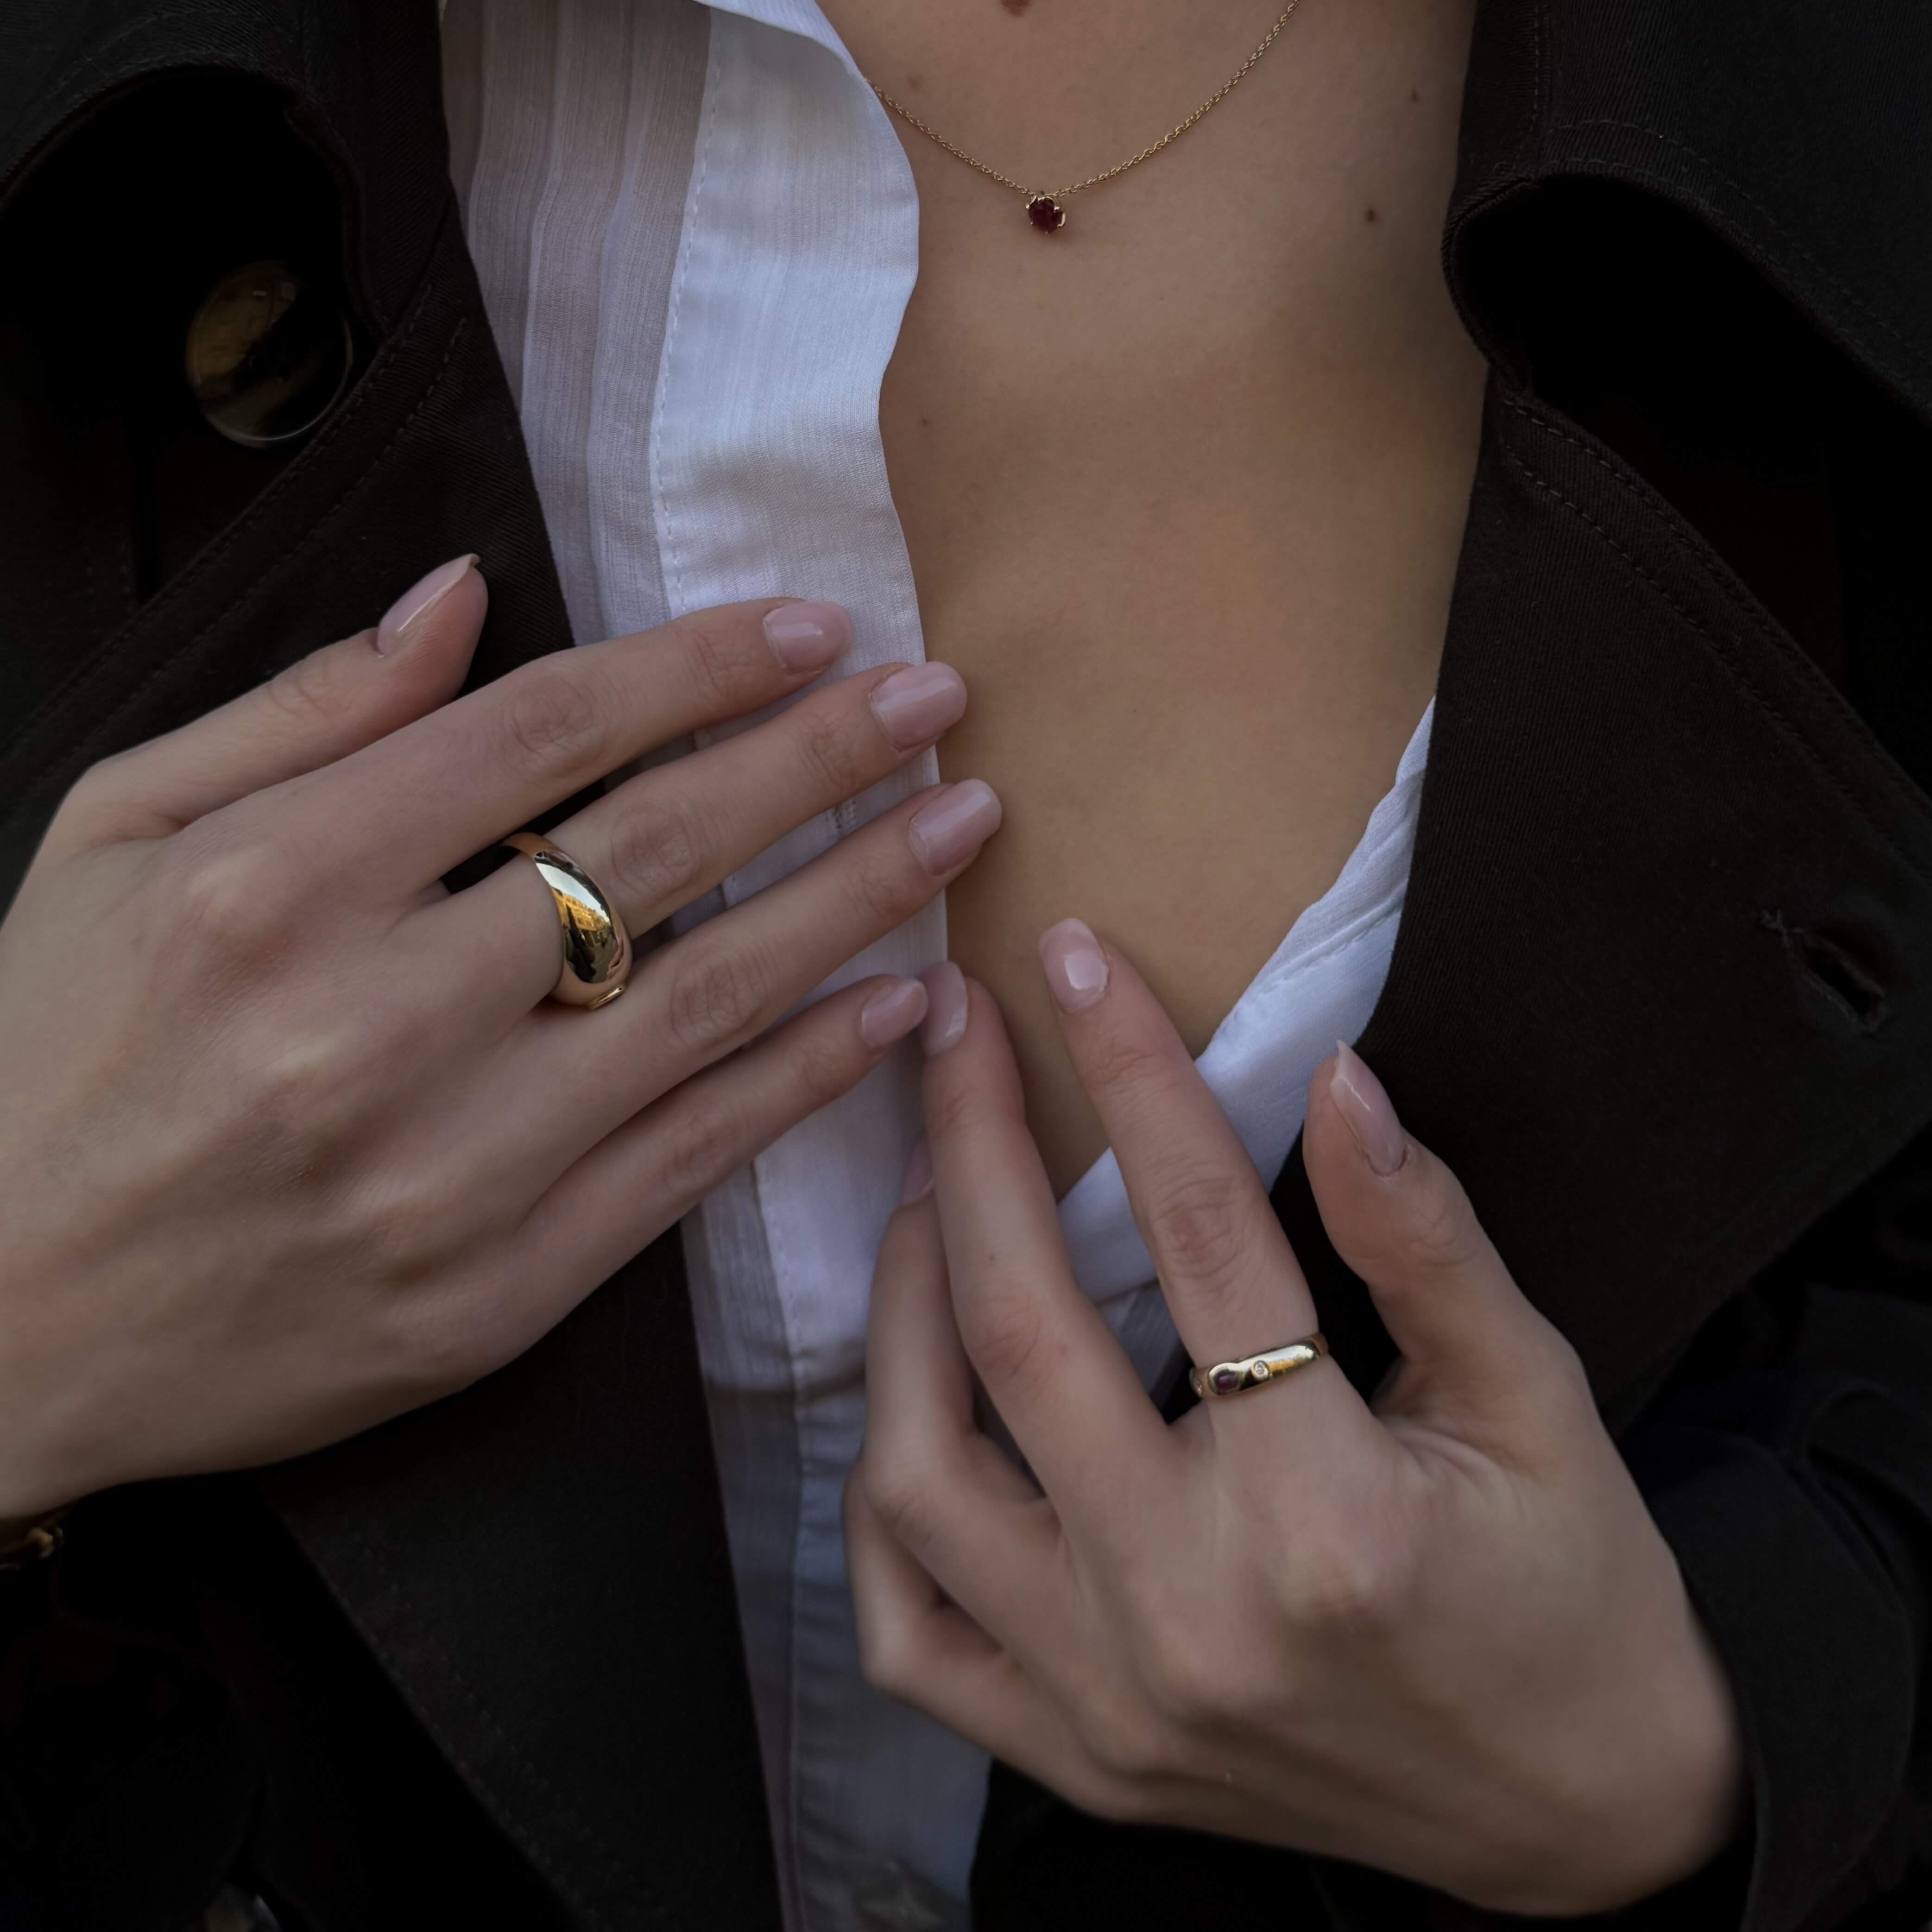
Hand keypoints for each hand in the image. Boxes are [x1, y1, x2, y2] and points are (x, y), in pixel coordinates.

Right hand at [0, 557, 999, 1517]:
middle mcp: (370, 1022)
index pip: (545, 733)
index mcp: (269, 885)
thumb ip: (300, 715)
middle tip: (939, 701)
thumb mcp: (113, 836)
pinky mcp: (498, 1289)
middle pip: (656, 850)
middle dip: (820, 759)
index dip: (698, 669)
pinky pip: (693, 1162)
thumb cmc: (45, 1053)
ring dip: (856, 900)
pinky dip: (806, 1075)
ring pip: (707, 1001)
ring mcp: (449, 1170)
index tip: (812, 631)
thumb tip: (465, 595)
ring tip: (960, 826)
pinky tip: (900, 1005)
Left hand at [846, 928, 1743, 1914]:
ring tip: (925, 1200)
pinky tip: (910, 1407)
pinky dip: (880, 1513)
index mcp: (1330, 1515)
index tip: (1076, 961)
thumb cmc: (1572, 1592)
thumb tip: (1339, 1079)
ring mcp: (1111, 1701)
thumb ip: (1424, 1238)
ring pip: (920, 1475)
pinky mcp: (1075, 1760)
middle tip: (955, 1036)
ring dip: (895, 1311)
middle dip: (968, 1148)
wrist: (1580, 1816)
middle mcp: (1191, 1613)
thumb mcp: (1537, 1396)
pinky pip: (909, 1634)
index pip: (1197, 1234)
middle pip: (1019, 1332)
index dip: (1132, 1072)